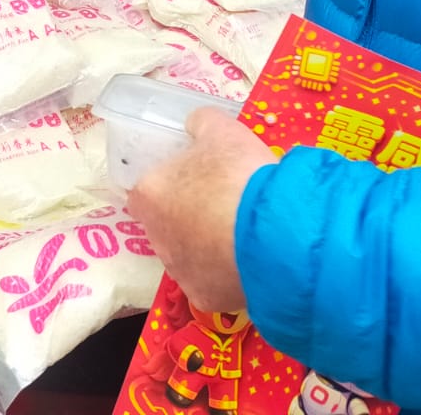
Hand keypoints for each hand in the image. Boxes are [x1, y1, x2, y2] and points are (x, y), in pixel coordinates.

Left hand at [127, 106, 276, 313]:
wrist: (276, 232)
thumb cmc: (240, 175)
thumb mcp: (222, 130)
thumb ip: (201, 123)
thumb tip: (195, 125)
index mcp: (150, 195)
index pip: (144, 190)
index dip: (167, 184)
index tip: (191, 180)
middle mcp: (156, 239)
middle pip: (165, 224)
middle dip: (188, 215)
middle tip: (222, 202)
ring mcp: (180, 272)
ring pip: (188, 256)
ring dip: (207, 245)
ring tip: (241, 232)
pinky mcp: (206, 298)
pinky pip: (213, 281)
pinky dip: (226, 272)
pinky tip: (249, 258)